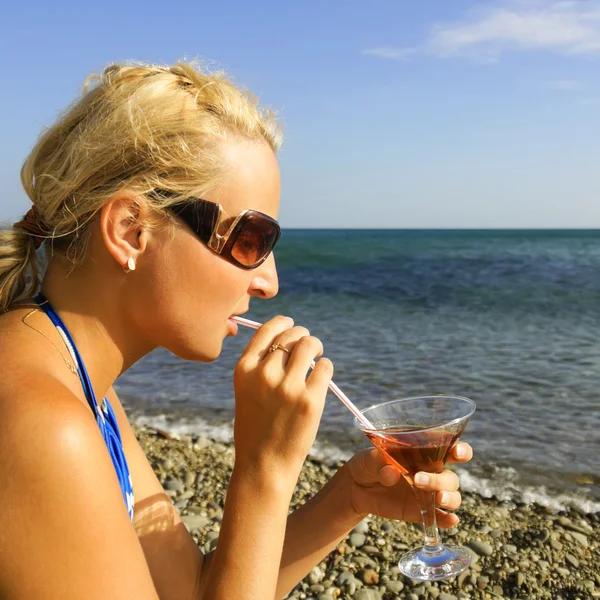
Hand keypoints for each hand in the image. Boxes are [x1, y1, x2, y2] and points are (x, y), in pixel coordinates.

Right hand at [233, 316, 332, 483]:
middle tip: (308, 345)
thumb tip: (287, 341)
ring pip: (309, 345)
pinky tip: (321, 375)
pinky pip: (325, 367)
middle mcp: (264, 374)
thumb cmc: (256, 429)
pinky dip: (326, 367)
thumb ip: (260, 367)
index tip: (292, 324)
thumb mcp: (246, 392)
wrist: (263, 465)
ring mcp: (288, 386)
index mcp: (244, 370)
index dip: (283, 323)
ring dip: (316, 347)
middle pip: (291, 335)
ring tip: (317, 356)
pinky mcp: (310, 400)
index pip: (267, 330)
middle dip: (303, 335)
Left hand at [345, 442, 472, 527]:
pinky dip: (447, 519)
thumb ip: (380, 462)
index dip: (461, 450)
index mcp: (424, 452)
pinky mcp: (420, 511)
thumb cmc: (367, 463)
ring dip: (449, 498)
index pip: (451, 448)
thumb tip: (391, 473)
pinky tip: (449, 520)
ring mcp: (427, 493)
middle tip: (419, 480)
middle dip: (441, 480)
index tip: (457, 453)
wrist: (356, 487)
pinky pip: (439, 517)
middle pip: (451, 477)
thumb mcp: (369, 457)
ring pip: (451, 496)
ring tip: (437, 499)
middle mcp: (431, 472)